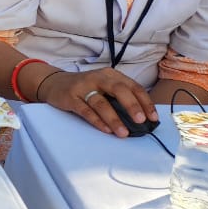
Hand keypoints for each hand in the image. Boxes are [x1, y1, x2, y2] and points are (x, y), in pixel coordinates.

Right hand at [40, 68, 156, 137]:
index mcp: (111, 75)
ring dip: (114, 119)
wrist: (54, 83)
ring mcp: (83, 87)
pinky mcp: (70, 97)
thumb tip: (140, 116)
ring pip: (101, 103)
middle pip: (119, 90)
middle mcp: (98, 78)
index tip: (152, 117)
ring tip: (123, 133)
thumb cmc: (85, 88)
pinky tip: (105, 130)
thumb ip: (119, 96)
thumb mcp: (104, 85)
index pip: (133, 86)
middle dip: (132, 106)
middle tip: (140, 121)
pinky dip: (97, 121)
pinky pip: (85, 110)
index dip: (144, 102)